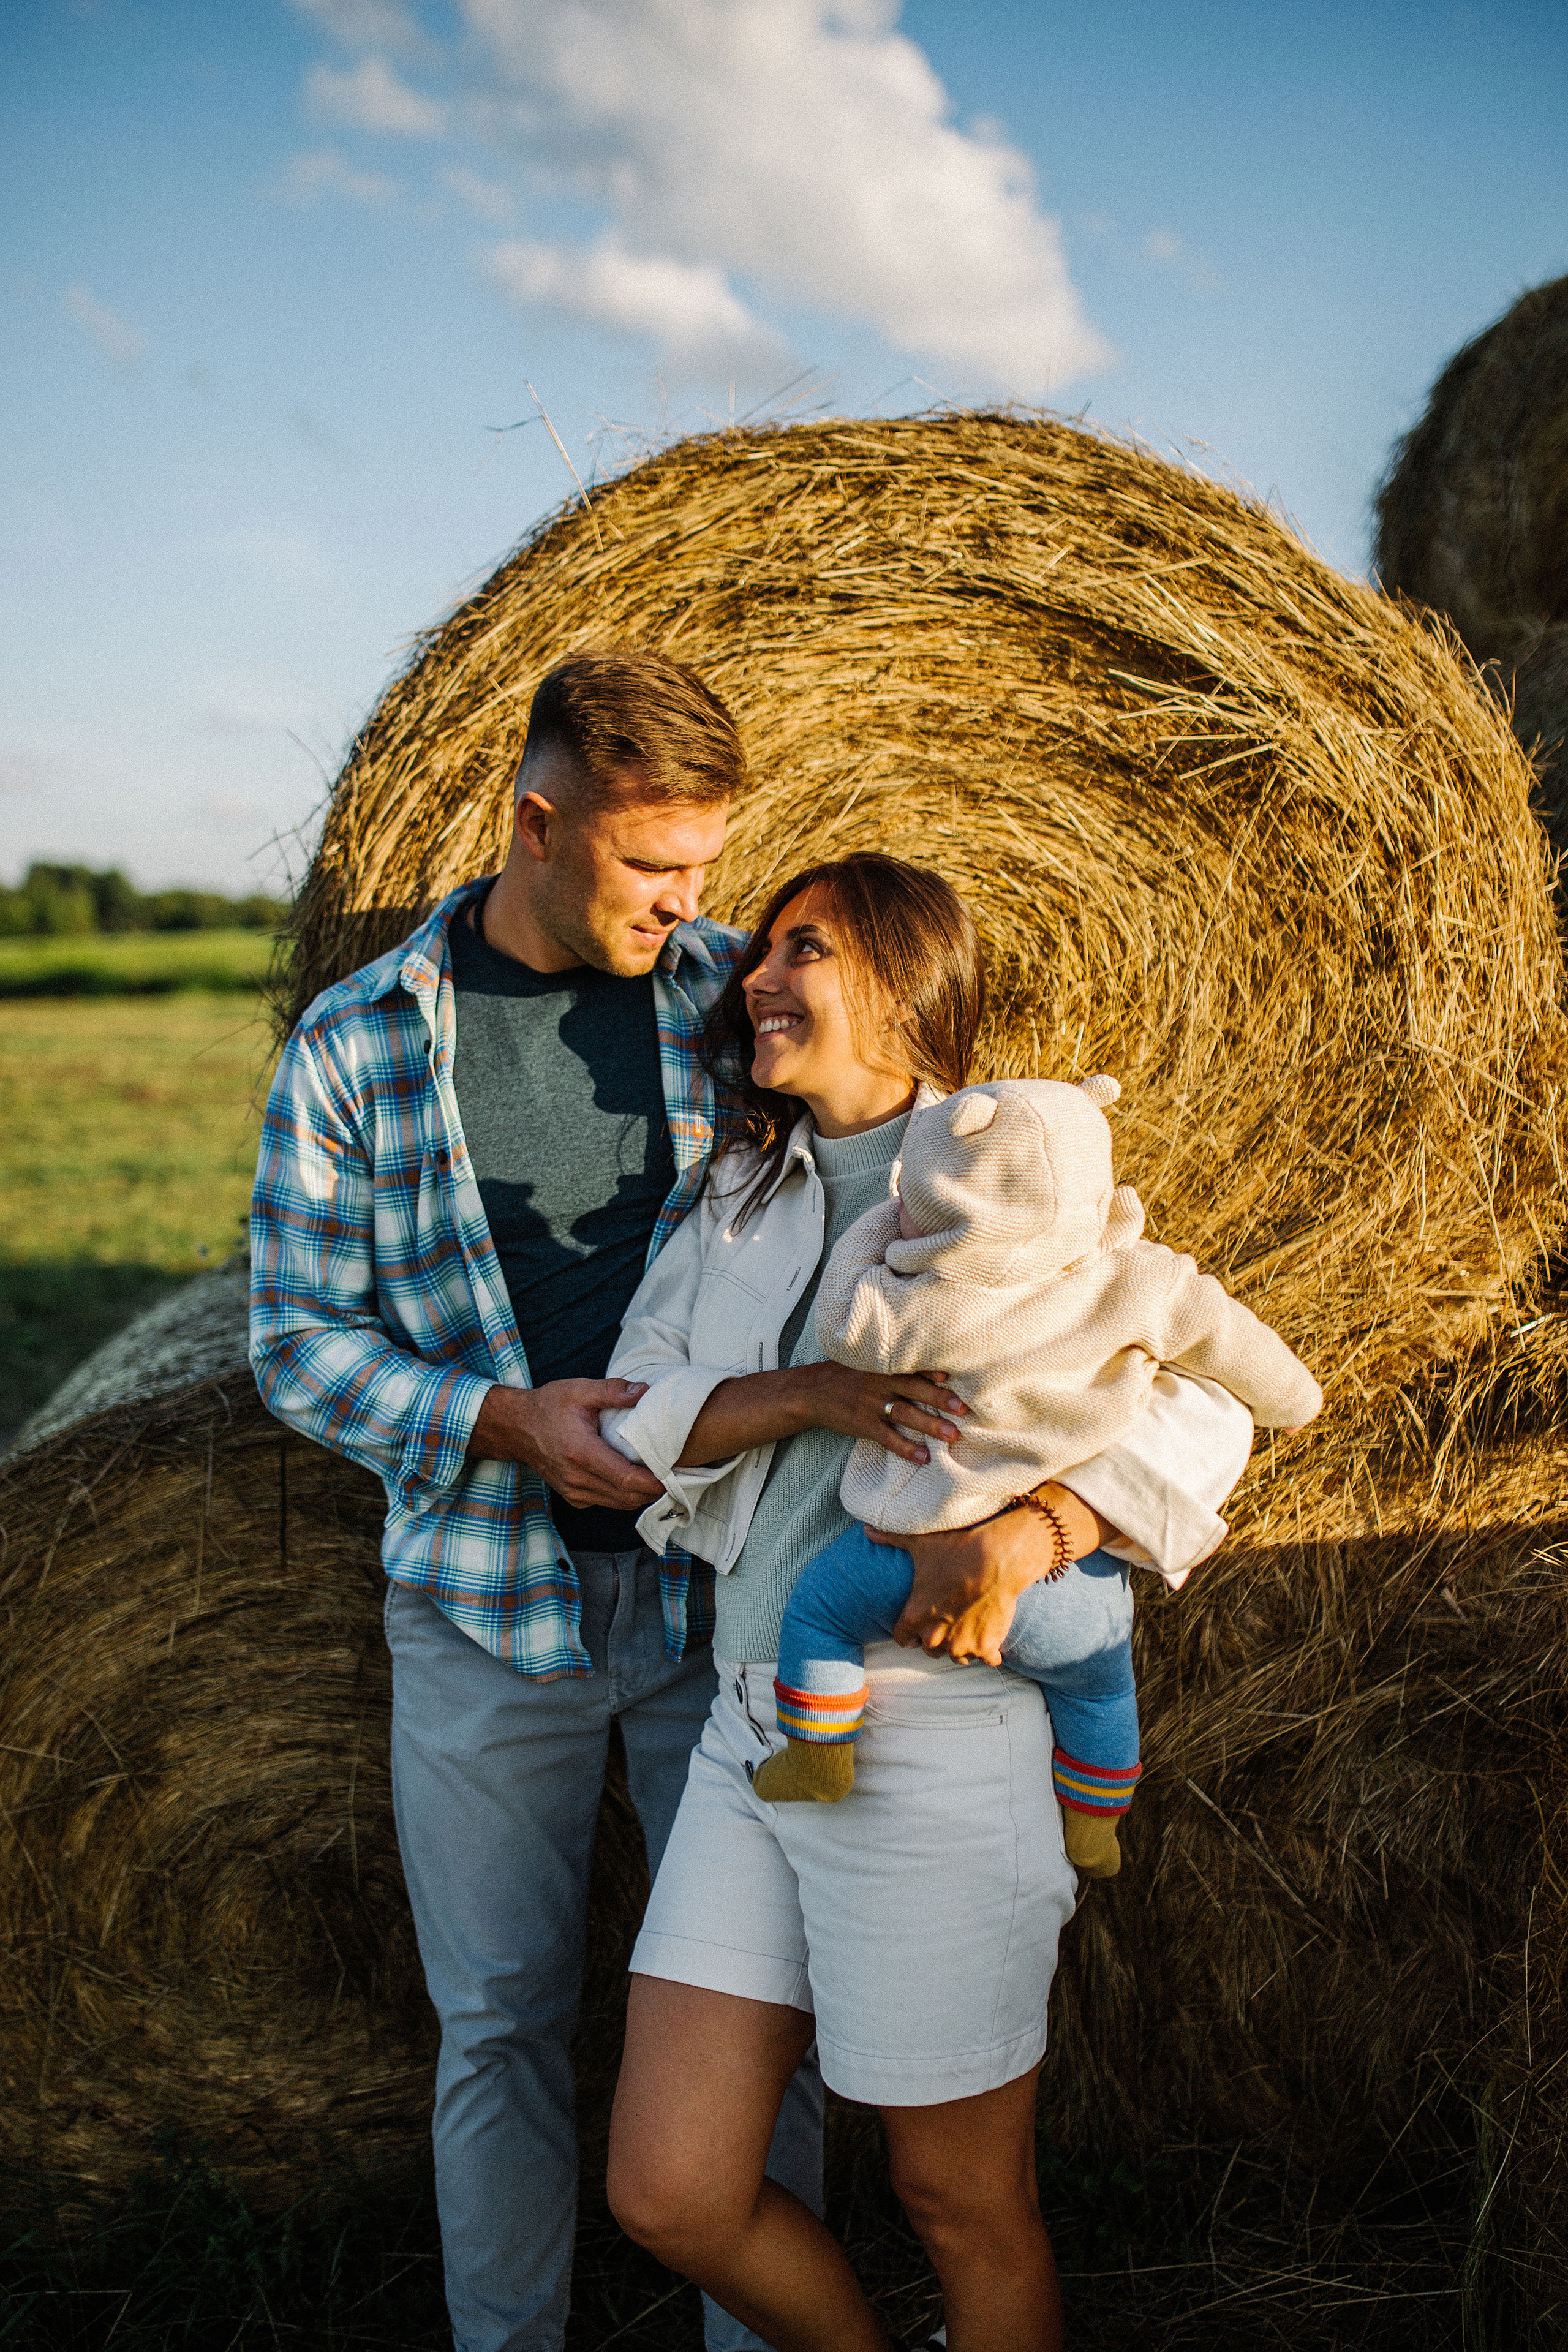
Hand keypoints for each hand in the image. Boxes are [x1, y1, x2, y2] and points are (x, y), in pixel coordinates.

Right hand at [465, 1379, 665, 1512]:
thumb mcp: (579, 1390)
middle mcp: (577, 1479)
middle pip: (627, 1498)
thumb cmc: (548, 1406)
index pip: (626, 1480)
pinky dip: (625, 1495)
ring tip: (662, 1477)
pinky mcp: (573, 1497)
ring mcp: (574, 1491)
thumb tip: (644, 1391)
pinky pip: (607, 1502)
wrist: (515, 1427)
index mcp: (581, 1453)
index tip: (675, 1473)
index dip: (654, 1482)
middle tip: (677, 1474)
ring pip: (619, 1504)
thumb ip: (613, 1391)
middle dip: (655, 1490)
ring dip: (642, 1495)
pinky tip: (636, 1479)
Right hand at [795, 1361, 966, 1464]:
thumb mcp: (867, 1362)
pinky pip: (887, 1438)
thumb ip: (895, 1365)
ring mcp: (870, 1404)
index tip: (954, 1377)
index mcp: (883, 1365)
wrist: (812, 1392)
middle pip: (914, 1390)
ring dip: (930, 1425)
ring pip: (905, 1414)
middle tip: (963, 1409)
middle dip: (940, 1399)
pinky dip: (906, 1448)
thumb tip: (934, 1370)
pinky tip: (923, 1457)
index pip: (912, 1366)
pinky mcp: (863, 1424)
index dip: (933, 1372)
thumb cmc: (847, 1375)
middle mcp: (879, 1383)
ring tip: (952, 1435)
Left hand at [873, 1483, 1113, 1664]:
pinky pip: (988, 1659)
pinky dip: (990, 1651)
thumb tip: (867, 1528)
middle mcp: (936, 1637)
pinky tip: (992, 1636)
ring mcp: (963, 1644)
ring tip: (969, 1628)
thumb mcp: (921, 1543)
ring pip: (958, 1657)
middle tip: (948, 1621)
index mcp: (915, 1617)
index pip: (903, 1639)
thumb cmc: (957, 1549)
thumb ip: (890, 1537)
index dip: (910, 1631)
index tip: (920, 1623)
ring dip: (962, 1646)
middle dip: (937, 1639)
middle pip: (931, 1650)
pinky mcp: (988, 1645)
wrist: (998, 1558)